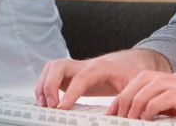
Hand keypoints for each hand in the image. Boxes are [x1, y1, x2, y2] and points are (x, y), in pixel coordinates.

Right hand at [35, 49, 169, 109]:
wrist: (129, 61)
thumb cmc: (130, 71)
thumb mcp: (133, 85)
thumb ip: (125, 98)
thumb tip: (118, 114)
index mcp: (99, 68)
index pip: (80, 78)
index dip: (69, 93)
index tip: (61, 107)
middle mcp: (83, 65)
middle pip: (58, 66)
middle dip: (49, 85)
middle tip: (50, 106)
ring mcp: (75, 67)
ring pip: (51, 68)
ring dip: (43, 84)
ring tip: (43, 104)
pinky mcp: (70, 73)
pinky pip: (51, 74)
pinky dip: (44, 85)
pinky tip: (45, 100)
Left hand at [109, 70, 175, 124]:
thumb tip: (160, 122)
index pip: (147, 81)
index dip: (128, 94)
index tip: (118, 111)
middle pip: (141, 80)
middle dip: (123, 96)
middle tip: (113, 115)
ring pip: (147, 86)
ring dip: (132, 103)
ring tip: (124, 119)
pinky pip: (161, 98)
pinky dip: (148, 108)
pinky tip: (144, 119)